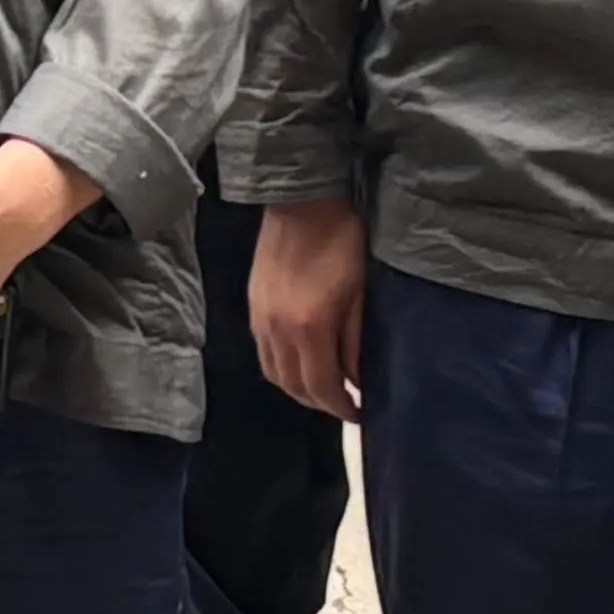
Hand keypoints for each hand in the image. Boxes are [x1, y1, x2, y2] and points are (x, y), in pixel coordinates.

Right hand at [247, 193, 369, 421]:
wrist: (301, 200)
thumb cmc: (341, 241)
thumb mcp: (361, 292)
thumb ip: (356, 340)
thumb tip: (358, 379)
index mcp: (309, 328)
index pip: (321, 387)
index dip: (341, 407)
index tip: (359, 414)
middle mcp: (278, 330)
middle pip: (294, 386)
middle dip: (320, 402)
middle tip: (344, 403)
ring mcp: (260, 318)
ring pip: (274, 373)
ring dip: (298, 388)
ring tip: (323, 386)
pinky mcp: (253, 306)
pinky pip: (263, 353)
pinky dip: (281, 367)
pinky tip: (300, 360)